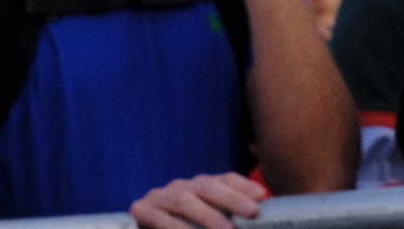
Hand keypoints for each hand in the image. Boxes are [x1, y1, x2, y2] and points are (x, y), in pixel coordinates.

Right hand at [129, 173, 266, 228]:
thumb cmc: (181, 228)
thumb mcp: (205, 224)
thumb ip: (226, 222)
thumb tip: (254, 218)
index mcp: (199, 188)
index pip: (223, 179)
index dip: (243, 185)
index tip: (262, 196)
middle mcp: (181, 187)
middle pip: (207, 186)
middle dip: (231, 198)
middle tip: (252, 211)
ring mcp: (159, 197)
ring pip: (184, 199)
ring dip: (207, 215)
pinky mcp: (140, 210)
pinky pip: (160, 218)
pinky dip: (176, 228)